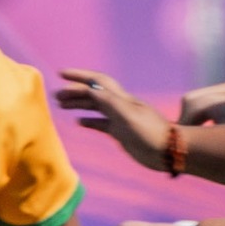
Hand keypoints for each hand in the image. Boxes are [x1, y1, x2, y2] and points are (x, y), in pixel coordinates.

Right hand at [56, 71, 170, 169]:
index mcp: (120, 99)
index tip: (61, 74)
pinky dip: (88, 120)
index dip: (79, 76)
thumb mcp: (128, 116)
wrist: (168, 151)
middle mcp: (119, 105)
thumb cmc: (151, 134)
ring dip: (78, 104)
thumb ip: (109, 102)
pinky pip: (101, 123)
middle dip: (74, 92)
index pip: (96, 82)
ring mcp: (120, 118)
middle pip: (93, 93)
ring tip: (61, 105)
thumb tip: (89, 89)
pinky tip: (79, 122)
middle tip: (56, 96)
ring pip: (95, 107)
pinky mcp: (121, 132)